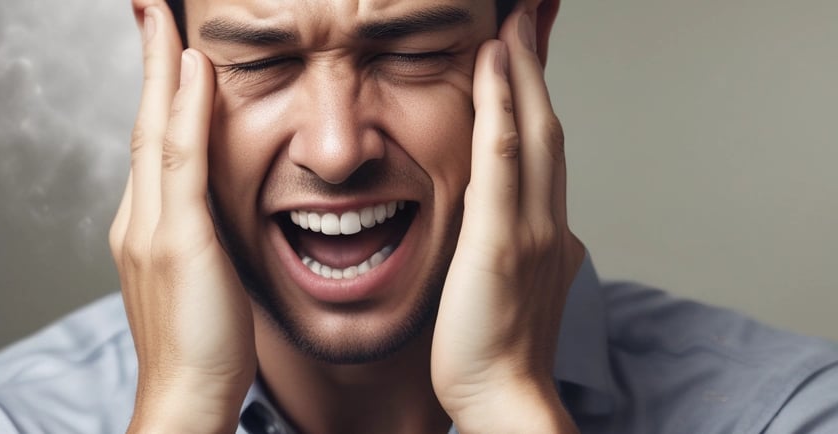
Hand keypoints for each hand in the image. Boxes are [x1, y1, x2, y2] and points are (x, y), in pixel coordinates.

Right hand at [108, 4, 255, 431]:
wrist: (187, 397)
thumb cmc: (203, 347)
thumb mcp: (200, 278)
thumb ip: (200, 235)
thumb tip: (213, 209)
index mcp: (145, 226)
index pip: (149, 142)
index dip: (156, 91)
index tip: (166, 48)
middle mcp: (139, 218)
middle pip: (142, 122)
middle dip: (150, 62)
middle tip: (150, 8)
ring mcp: (152, 227)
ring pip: (155, 130)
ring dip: (162, 67)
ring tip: (164, 16)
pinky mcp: (178, 242)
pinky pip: (183, 161)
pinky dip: (186, 111)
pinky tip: (195, 70)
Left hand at [431, 9, 584, 432]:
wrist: (501, 395)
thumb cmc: (491, 345)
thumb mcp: (508, 280)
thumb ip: (511, 239)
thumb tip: (508, 216)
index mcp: (543, 225)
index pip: (541, 142)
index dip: (535, 91)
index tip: (527, 48)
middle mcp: (545, 217)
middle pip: (546, 122)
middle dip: (537, 63)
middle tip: (532, 13)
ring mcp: (528, 227)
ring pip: (532, 131)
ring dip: (524, 69)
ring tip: (514, 20)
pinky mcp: (500, 243)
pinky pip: (501, 162)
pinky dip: (500, 108)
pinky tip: (494, 66)